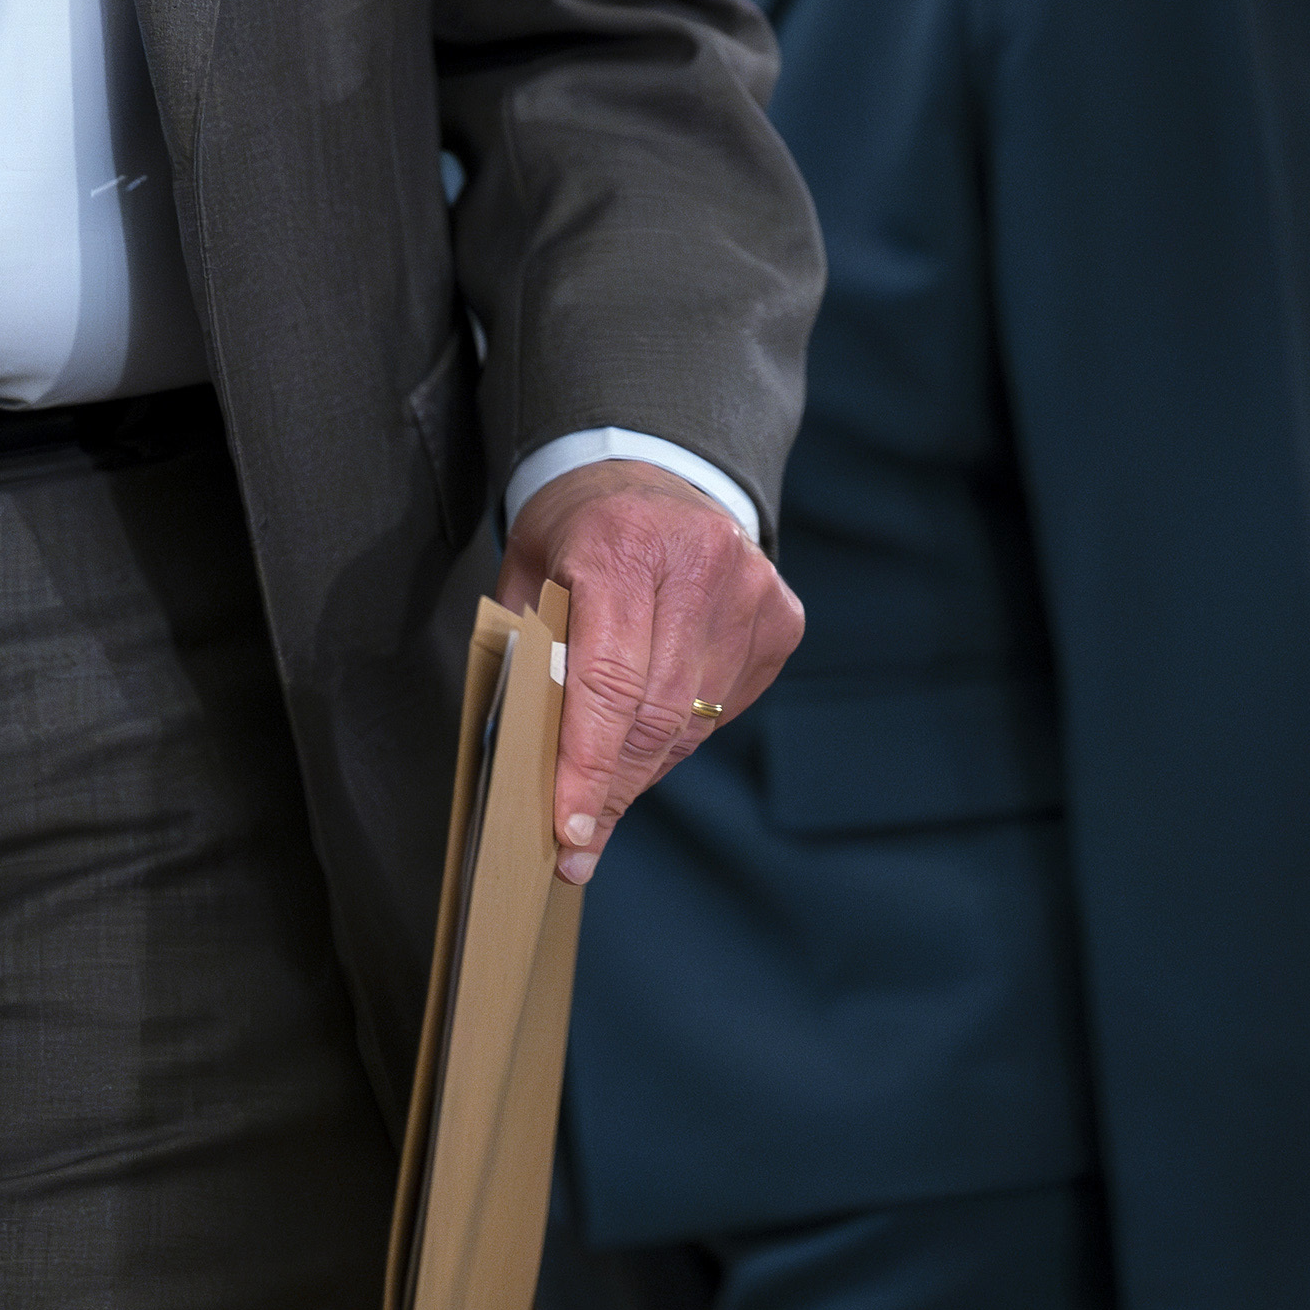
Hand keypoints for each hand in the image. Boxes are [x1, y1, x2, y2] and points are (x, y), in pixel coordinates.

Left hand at [502, 460, 807, 885]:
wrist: (650, 470)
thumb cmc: (575, 533)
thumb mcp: (529, 576)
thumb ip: (529, 654)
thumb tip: (529, 763)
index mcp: (622, 546)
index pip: (609, 682)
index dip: (588, 768)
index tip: (571, 832)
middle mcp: (699, 563)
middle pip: (657, 713)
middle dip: (615, 787)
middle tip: (582, 839)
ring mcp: (751, 588)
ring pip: (697, 721)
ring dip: (648, 764)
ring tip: (610, 780)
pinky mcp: (780, 615)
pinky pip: (729, 706)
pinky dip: (687, 731)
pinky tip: (656, 722)